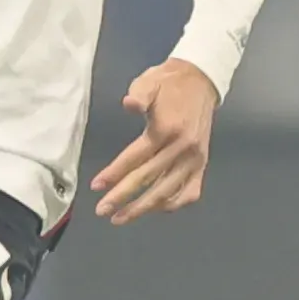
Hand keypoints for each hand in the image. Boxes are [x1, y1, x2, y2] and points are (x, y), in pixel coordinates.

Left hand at [90, 58, 217, 224]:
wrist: (201, 81)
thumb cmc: (168, 84)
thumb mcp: (149, 82)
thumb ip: (139, 95)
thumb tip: (128, 104)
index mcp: (167, 129)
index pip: (135, 157)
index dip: (114, 173)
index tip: (96, 186)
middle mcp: (182, 148)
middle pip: (148, 178)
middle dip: (123, 197)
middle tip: (102, 211)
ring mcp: (195, 159)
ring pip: (167, 191)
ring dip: (143, 208)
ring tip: (121, 218)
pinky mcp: (202, 165)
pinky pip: (189, 193)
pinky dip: (172, 204)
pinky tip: (154, 209)